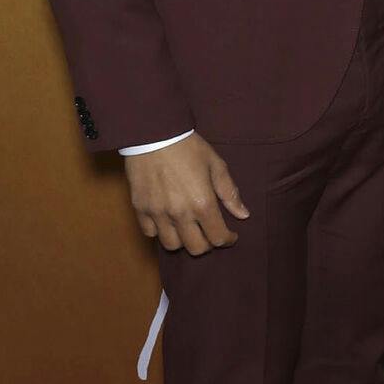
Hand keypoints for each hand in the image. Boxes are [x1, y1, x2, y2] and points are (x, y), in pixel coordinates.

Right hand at [125, 134, 248, 254]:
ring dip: (183, 241)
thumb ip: (230, 193)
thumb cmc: (189, 148)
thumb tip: (243, 215)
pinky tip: (168, 221)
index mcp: (202, 203)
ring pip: (171, 245)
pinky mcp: (140, 208)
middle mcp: (180, 213)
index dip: (228, 240)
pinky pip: (150, 232)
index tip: (231, 236)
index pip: (218, 237)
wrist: (154, 136)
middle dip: (208, 245)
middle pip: (196, 248)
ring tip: (189, 229)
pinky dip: (160, 232)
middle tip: (210, 234)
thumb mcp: (216, 165)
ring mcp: (157, 213)